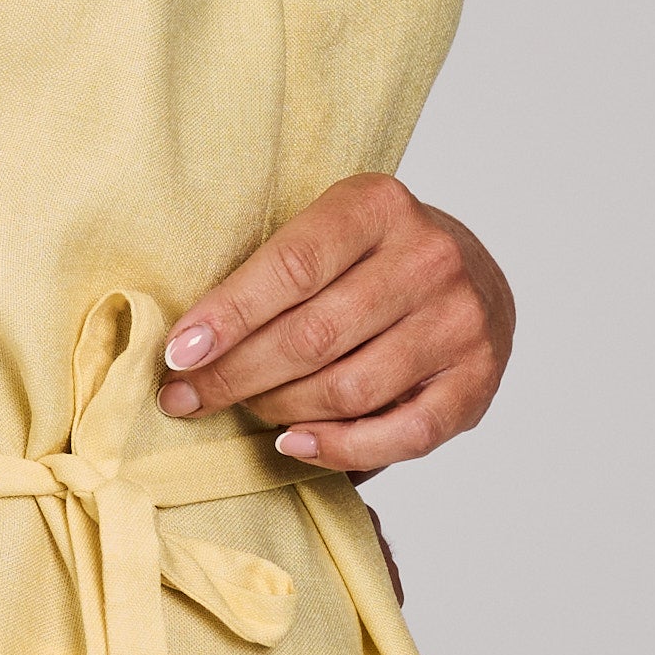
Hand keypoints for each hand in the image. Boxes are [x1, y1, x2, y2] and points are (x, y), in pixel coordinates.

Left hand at [162, 175, 515, 469]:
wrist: (473, 278)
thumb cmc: (371, 261)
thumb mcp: (329, 234)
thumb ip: (275, 274)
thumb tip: (190, 346)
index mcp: (379, 206)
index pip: (292, 266)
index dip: (228, 315)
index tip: (178, 354)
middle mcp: (428, 258)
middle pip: (313, 335)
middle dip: (237, 375)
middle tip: (188, 398)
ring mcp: (459, 323)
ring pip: (349, 389)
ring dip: (280, 410)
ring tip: (246, 410)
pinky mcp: (476, 383)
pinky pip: (401, 435)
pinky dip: (338, 449)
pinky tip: (294, 443)